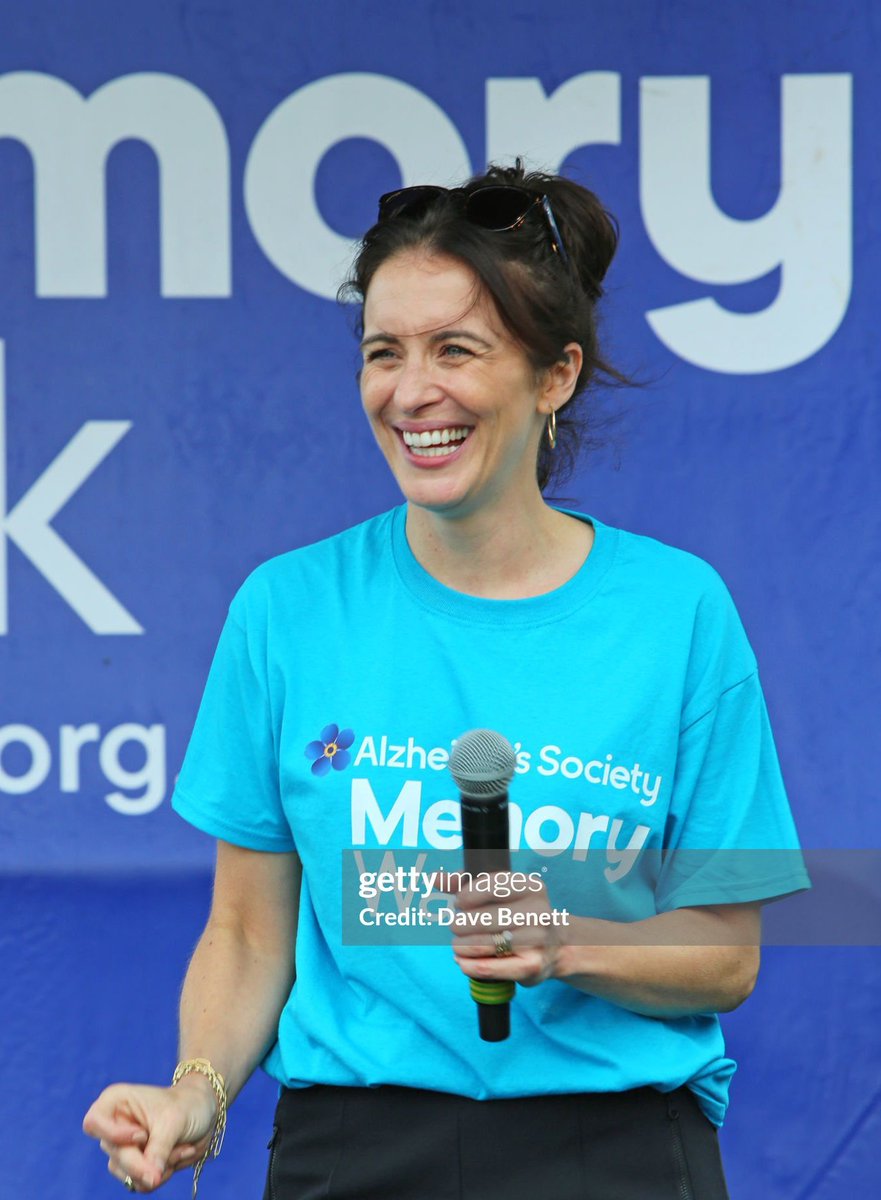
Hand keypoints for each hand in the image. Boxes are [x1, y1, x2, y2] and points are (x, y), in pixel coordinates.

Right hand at [83, 1076, 215, 1191]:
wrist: (204, 1111)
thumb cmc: (187, 1105)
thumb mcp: (174, 1121)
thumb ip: (158, 1150)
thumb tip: (150, 1180)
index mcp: (115, 1102)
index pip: (93, 1124)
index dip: (114, 1135)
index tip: (141, 1135)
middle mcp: (113, 1127)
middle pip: (116, 1157)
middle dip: (147, 1161)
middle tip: (176, 1153)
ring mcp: (122, 1149)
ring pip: (128, 1175)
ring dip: (160, 1168)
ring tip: (182, 1147)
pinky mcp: (134, 1167)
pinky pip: (141, 1183)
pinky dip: (163, 1174)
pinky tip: (180, 1154)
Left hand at [447, 873, 568, 987]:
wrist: (555, 947)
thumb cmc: (518, 913)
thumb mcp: (499, 892)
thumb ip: (466, 882)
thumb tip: (437, 878)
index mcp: (531, 887)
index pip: (491, 885)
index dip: (467, 895)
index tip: (460, 903)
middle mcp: (538, 912)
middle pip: (481, 918)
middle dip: (460, 924)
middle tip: (457, 927)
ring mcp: (537, 940)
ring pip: (481, 944)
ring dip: (460, 946)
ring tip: (458, 945)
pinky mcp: (531, 966)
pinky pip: (488, 968)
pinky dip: (468, 965)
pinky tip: (463, 962)